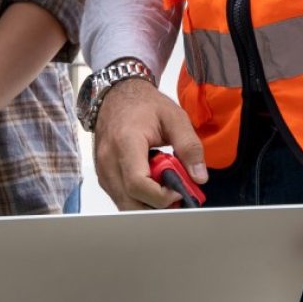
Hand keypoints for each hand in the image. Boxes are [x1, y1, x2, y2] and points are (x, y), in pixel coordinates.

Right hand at [92, 78, 207, 208]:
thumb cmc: (144, 105)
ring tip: (165, 186)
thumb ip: (189, 146)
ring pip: (125, 206)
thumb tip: (199, 177)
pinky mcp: (104, 177)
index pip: (138, 184)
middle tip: (177, 193)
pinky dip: (140, 200)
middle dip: (158, 206)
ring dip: (149, 205)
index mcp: (125, 142)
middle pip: (131, 203)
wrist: (117, 95)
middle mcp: (108, 160)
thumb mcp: (175, 117)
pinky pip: (122, 199)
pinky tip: (153, 184)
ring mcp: (103, 171)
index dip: (162, 195)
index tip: (179, 189)